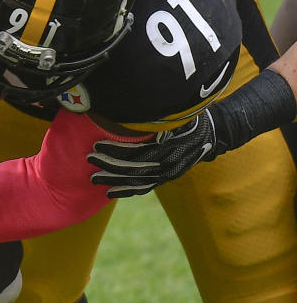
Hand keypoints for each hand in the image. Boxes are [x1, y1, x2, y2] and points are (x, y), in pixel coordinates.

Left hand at [87, 110, 219, 197]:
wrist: (214, 133)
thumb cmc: (190, 117)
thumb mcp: (175, 113)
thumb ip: (156, 117)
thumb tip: (130, 110)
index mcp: (169, 147)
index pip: (137, 151)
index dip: (115, 150)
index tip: (96, 145)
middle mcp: (169, 163)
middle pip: (134, 168)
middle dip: (109, 166)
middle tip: (89, 161)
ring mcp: (169, 173)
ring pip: (138, 181)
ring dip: (114, 181)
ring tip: (94, 178)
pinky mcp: (167, 178)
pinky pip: (145, 187)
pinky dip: (127, 191)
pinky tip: (111, 192)